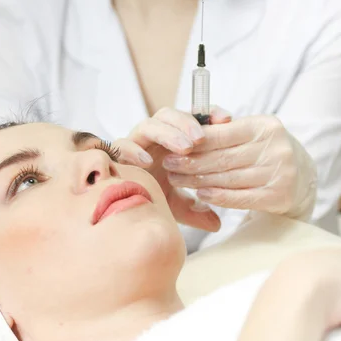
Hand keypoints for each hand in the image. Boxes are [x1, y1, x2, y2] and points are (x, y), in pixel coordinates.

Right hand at [113, 107, 227, 231]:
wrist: (117, 208)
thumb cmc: (148, 198)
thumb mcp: (176, 206)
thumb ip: (196, 211)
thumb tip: (216, 225)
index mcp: (170, 142)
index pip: (189, 118)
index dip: (208, 115)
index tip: (226, 120)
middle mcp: (152, 138)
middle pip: (168, 116)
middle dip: (186, 123)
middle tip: (201, 139)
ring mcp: (133, 143)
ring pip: (149, 125)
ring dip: (168, 133)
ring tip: (185, 148)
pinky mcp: (114, 155)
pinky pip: (121, 145)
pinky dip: (134, 150)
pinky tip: (147, 161)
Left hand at [163, 110, 316, 218]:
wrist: (303, 175)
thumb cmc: (265, 149)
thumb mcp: (251, 131)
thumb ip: (223, 128)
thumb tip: (188, 124)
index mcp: (265, 127)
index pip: (222, 134)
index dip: (194, 142)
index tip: (171, 146)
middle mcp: (275, 148)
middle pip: (223, 158)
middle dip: (191, 163)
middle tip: (168, 165)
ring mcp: (279, 174)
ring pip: (228, 179)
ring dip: (198, 181)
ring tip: (177, 179)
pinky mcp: (279, 196)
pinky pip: (240, 198)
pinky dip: (218, 196)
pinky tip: (200, 194)